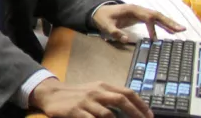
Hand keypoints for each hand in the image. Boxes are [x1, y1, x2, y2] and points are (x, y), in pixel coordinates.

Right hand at [29, 79, 151, 117]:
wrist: (51, 93)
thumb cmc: (76, 95)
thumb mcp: (94, 91)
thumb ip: (110, 97)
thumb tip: (132, 109)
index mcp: (103, 86)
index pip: (127, 93)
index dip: (141, 105)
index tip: (150, 116)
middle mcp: (96, 92)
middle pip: (121, 100)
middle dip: (136, 114)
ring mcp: (85, 102)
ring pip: (108, 114)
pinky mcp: (75, 111)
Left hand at [92, 3, 184, 42]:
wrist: (98, 10)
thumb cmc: (102, 17)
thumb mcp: (105, 25)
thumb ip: (114, 32)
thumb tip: (125, 39)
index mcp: (132, 10)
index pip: (148, 16)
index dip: (156, 25)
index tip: (164, 33)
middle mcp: (138, 9)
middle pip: (156, 15)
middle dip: (169, 22)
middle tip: (181, 30)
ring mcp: (140, 12)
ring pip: (157, 17)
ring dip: (168, 23)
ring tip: (180, 31)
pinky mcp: (140, 16)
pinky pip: (154, 20)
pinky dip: (162, 25)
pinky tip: (169, 32)